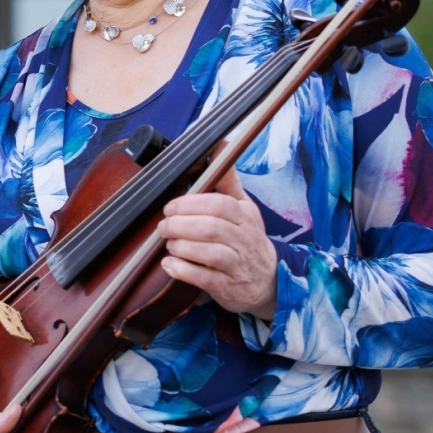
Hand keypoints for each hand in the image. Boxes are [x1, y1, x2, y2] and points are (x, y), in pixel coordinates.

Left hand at [158, 188, 279, 320]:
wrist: (268, 281)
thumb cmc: (248, 239)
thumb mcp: (244, 208)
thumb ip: (228, 181)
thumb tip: (219, 146)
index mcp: (245, 216)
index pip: (220, 205)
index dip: (190, 204)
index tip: (171, 208)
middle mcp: (244, 240)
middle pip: (212, 228)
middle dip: (181, 225)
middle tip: (164, 226)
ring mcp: (237, 265)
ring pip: (209, 253)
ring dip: (181, 247)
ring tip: (170, 244)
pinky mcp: (228, 287)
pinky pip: (204, 278)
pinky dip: (182, 270)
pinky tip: (169, 264)